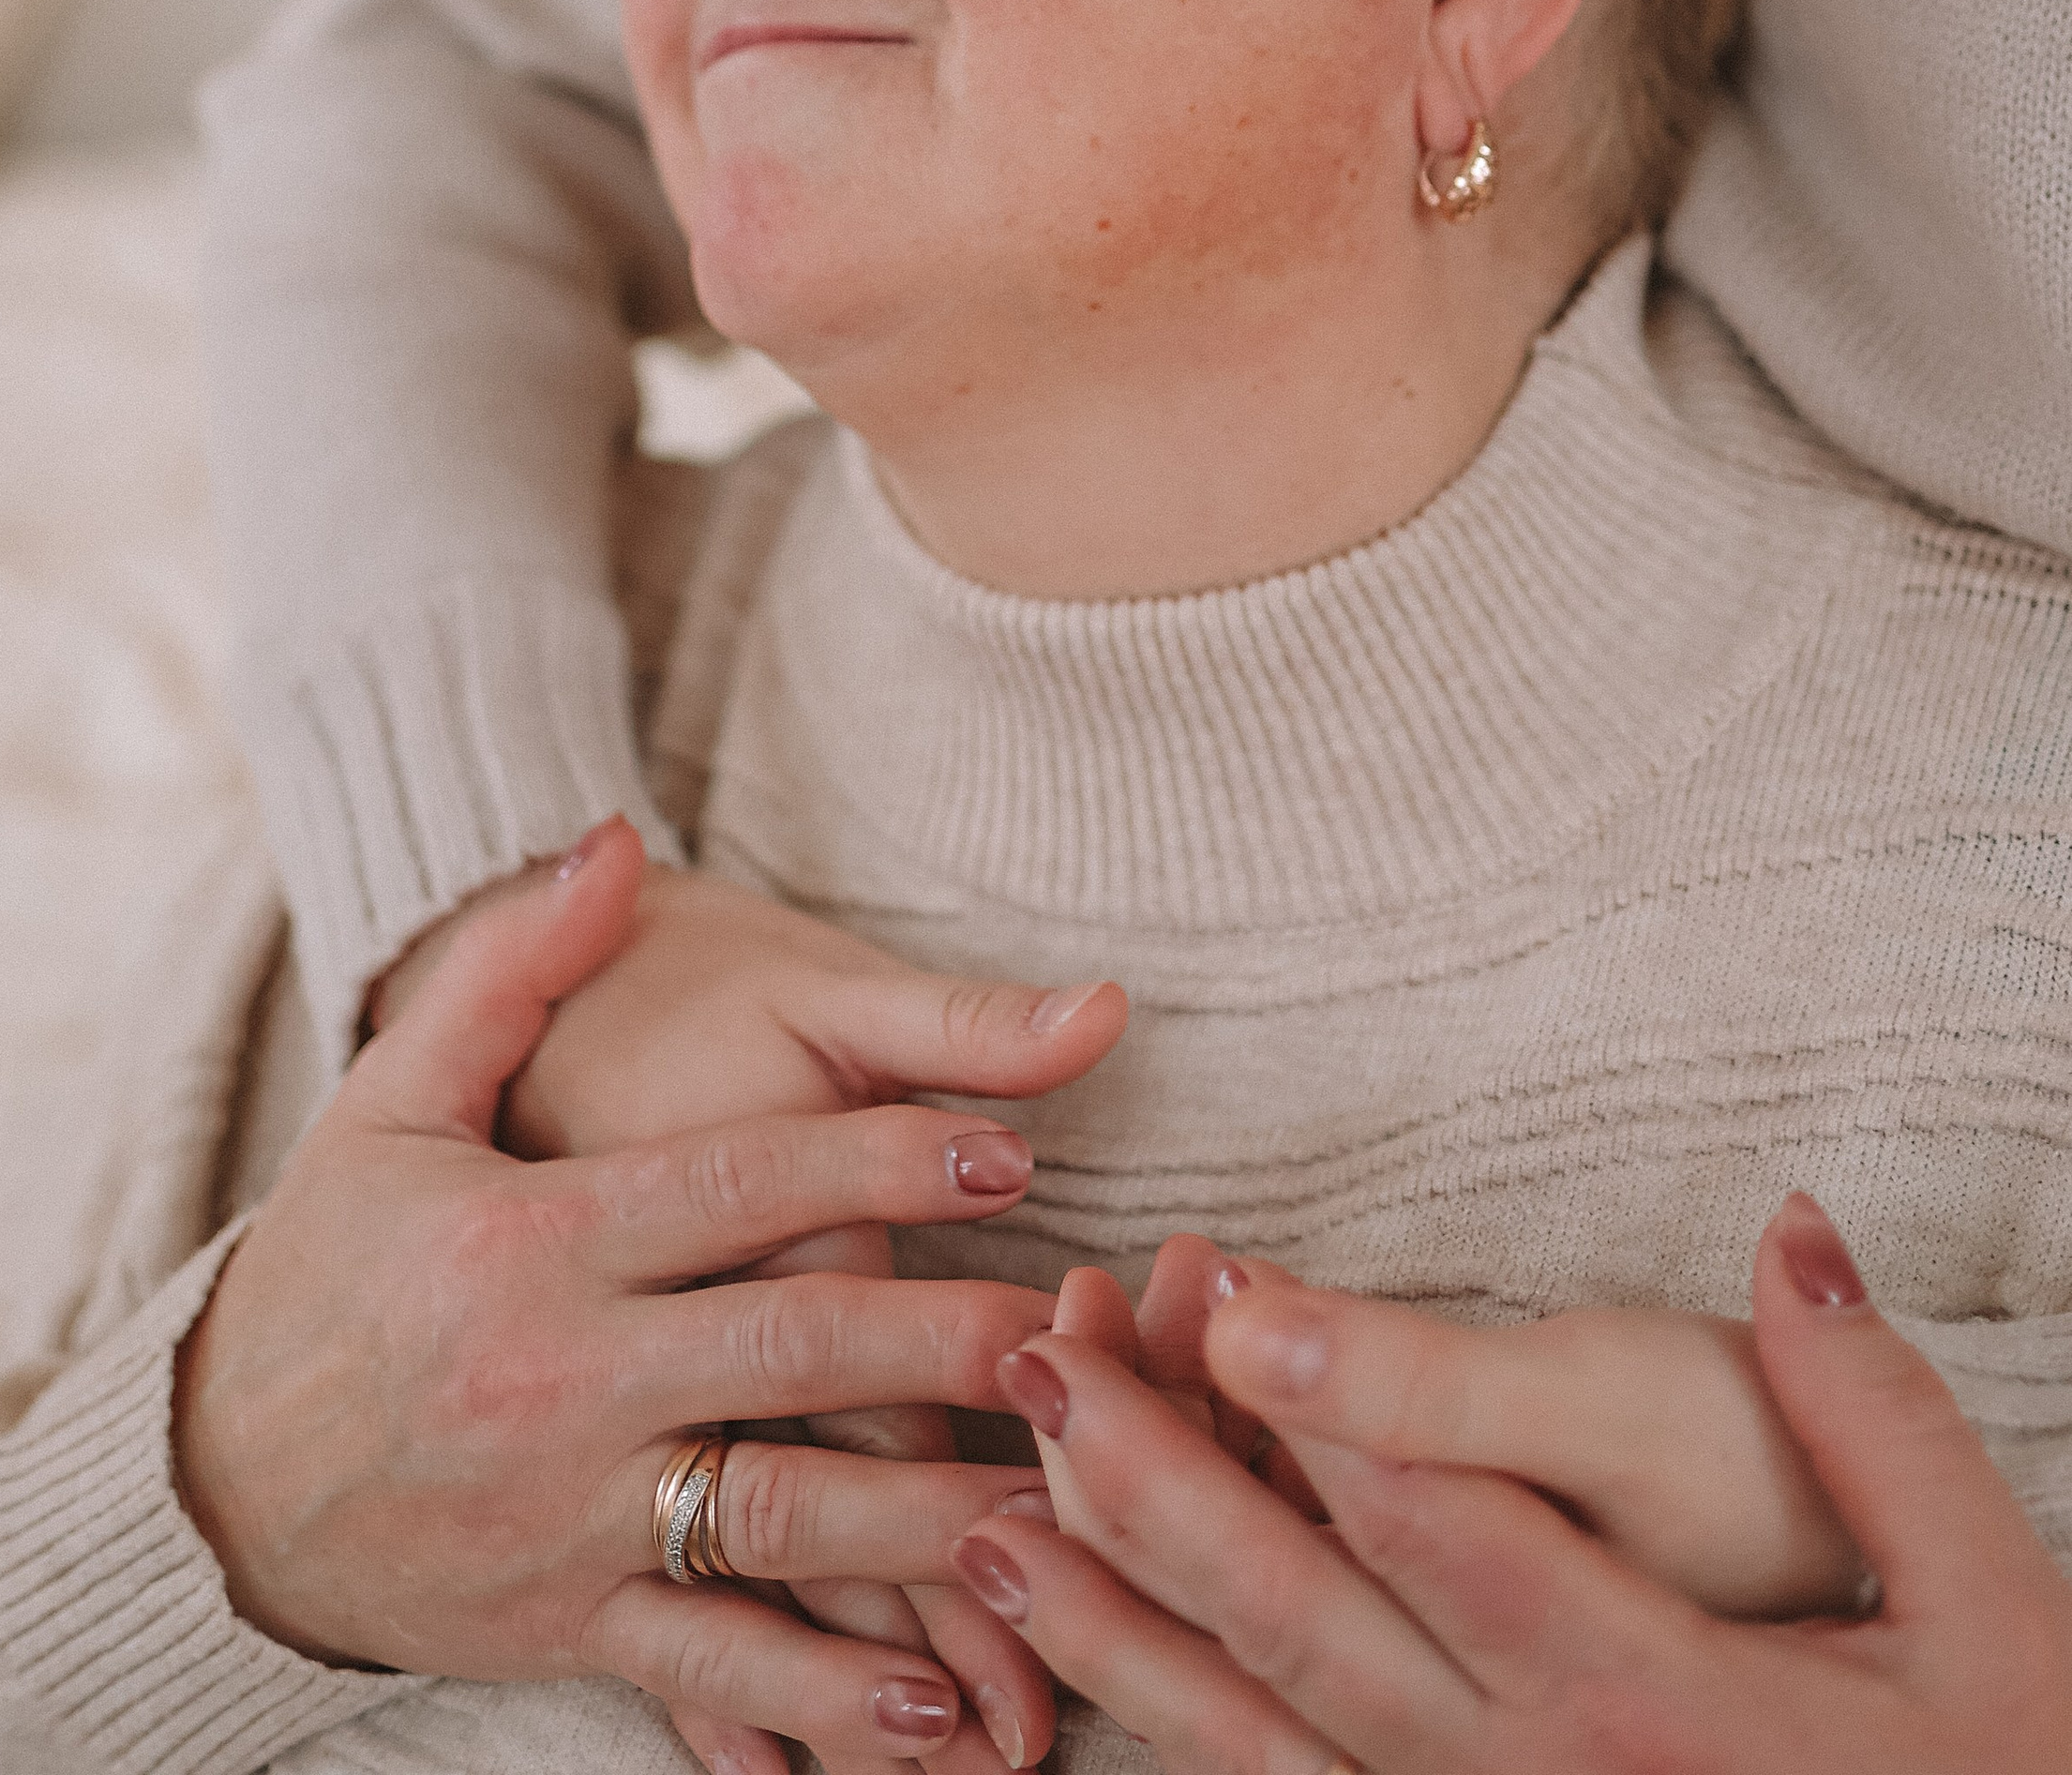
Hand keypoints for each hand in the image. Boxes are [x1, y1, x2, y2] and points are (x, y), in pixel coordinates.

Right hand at [176, 820, 1059, 1770]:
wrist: (205, 1480)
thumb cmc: (326, 1271)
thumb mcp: (394, 1101)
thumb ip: (512, 970)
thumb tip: (611, 841)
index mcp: (533, 1236)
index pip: (739, 1186)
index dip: (880, 1158)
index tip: (1009, 1150)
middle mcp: (559, 1376)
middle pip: (791, 1347)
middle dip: (946, 1338)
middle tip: (1078, 1329)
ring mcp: (568, 1513)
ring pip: (779, 1517)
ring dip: (931, 1525)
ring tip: (1061, 1511)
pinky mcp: (567, 1625)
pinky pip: (715, 1666)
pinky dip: (826, 1697)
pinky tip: (937, 1708)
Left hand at [948, 1195, 2071, 1771]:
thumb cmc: (1990, 1755)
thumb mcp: (1980, 1597)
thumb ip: (1873, 1413)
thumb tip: (1794, 1234)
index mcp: (1643, 1690)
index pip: (1448, 1525)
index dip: (1323, 1396)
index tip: (1215, 1283)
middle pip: (1309, 1623)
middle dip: (1155, 1494)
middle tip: (1039, 1372)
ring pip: (1265, 1729)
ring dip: (1118, 1624)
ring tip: (986, 1527)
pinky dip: (1176, 1729)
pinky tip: (1080, 1669)